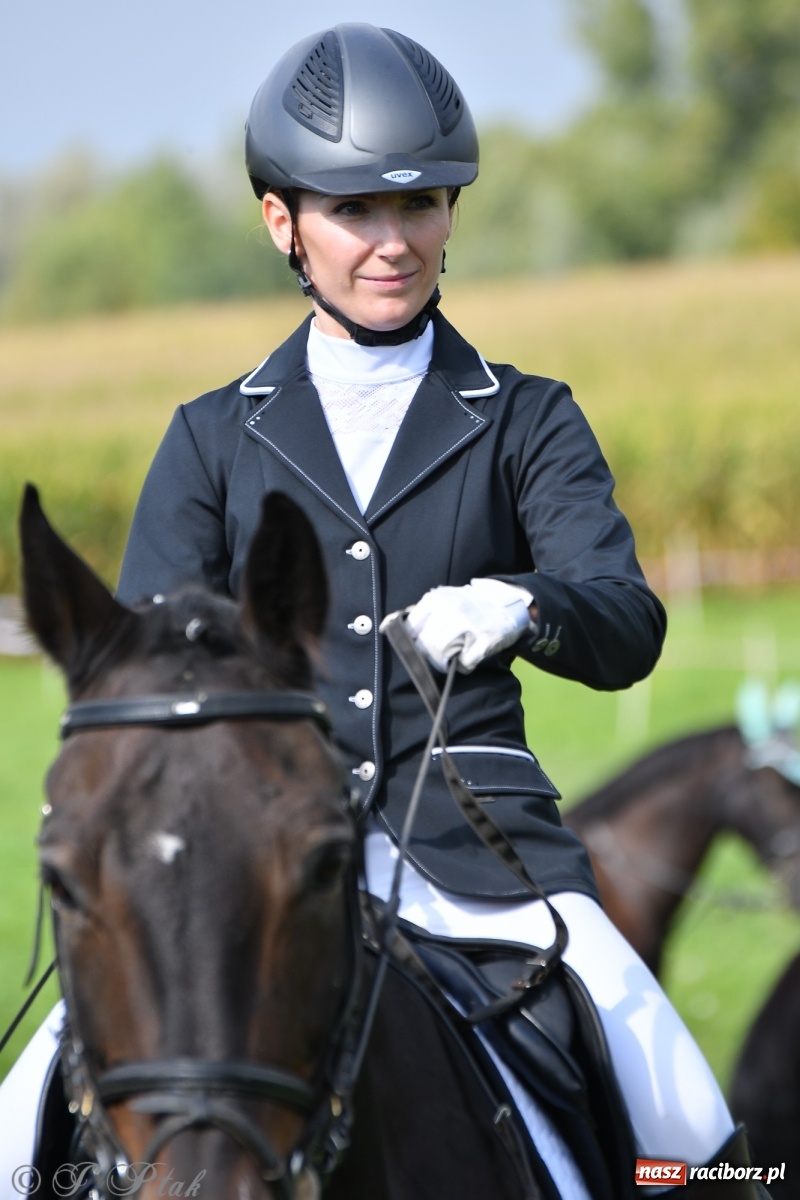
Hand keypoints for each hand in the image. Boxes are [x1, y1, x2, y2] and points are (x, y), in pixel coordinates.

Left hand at [400, 578, 534, 672]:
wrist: (506, 602)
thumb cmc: (468, 605)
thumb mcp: (443, 599)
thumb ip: (420, 614)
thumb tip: (387, 626)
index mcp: (435, 600)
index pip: (410, 629)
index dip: (412, 643)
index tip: (417, 647)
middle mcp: (450, 611)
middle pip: (425, 646)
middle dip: (428, 656)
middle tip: (437, 656)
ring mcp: (468, 626)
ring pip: (441, 656)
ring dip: (444, 663)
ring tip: (452, 658)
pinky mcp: (483, 641)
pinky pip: (464, 664)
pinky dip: (464, 666)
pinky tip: (467, 657)